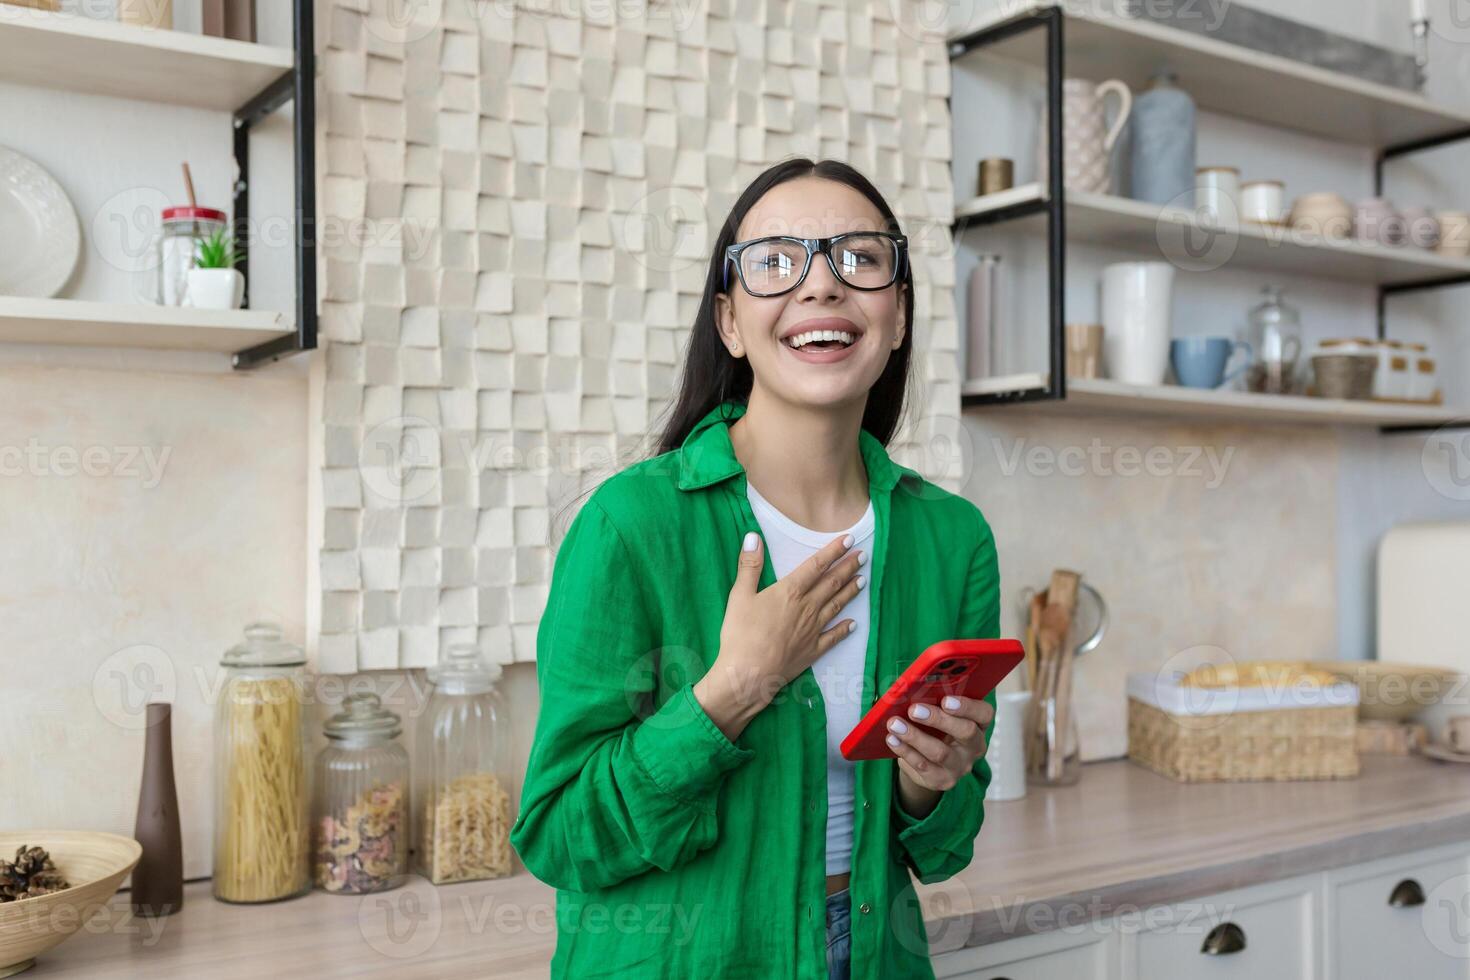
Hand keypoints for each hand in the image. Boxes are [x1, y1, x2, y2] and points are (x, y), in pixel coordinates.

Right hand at [695, 530, 865, 739]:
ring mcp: (813, 630)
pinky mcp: (813, 650)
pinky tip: (854, 623)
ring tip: (862, 580)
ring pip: (836, 606)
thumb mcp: (739, 595)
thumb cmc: (740, 634)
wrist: (749, 675)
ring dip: (850, 592)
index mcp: (790, 591)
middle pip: (831, 583)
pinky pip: (834, 637)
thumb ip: (749, 565)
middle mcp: (807, 607)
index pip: (815, 566)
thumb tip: (753, 536)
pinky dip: (845, 629)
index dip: (833, 551)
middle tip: (863, 556)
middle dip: (847, 567)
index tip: (848, 539)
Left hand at [888, 695, 995, 814]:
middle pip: (965, 732)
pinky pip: (923, 766)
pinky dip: (905, 751)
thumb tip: (909, 688)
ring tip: (895, 724)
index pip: (984, 713)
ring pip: (940, 752)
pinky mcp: (942, 780)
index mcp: (979, 724)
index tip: (945, 699)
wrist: (927, 763)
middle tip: (914, 710)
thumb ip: (932, 701)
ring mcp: (960, 766)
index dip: (967, 706)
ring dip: (914, 736)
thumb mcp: (938, 714)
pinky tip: (893, 740)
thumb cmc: (934, 729)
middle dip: (938, 719)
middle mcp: (974, 747)